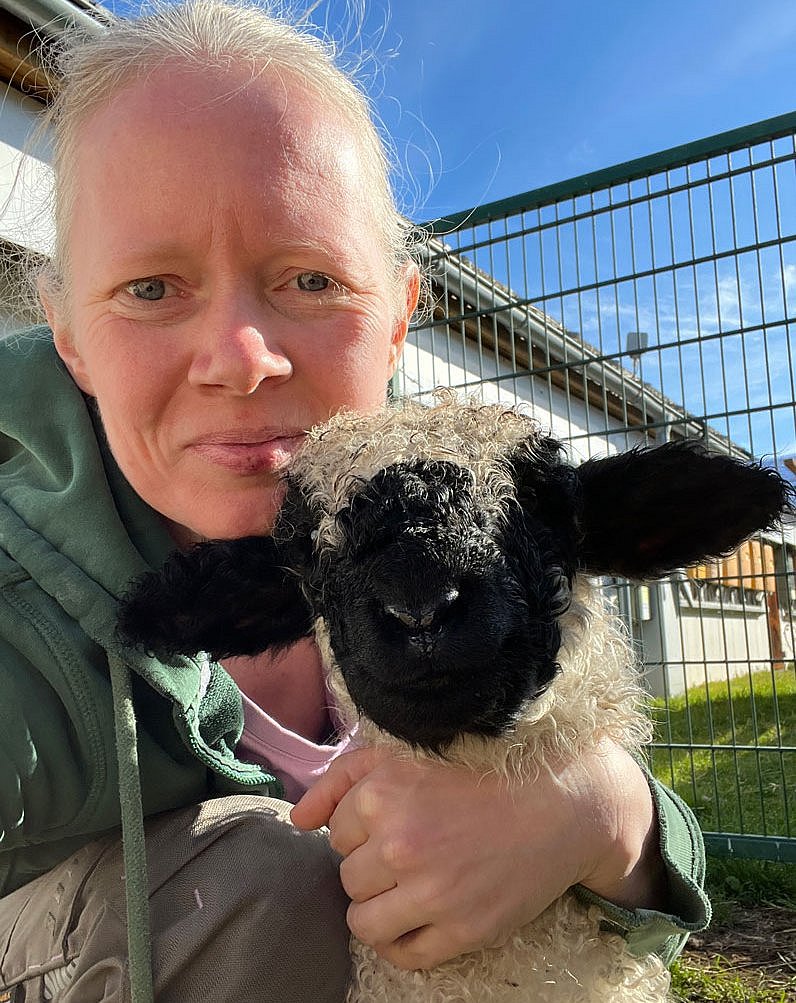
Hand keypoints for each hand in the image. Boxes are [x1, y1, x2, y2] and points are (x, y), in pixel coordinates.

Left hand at [291, 741, 665, 970]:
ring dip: (380, 905)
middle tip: (412, 849)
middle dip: (372, 866)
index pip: (336, 834)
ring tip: (412, 884)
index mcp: (383, 794)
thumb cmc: (477, 772)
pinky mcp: (462, 930)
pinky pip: (402, 954)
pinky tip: (423, 915)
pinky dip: (402, 941)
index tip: (398, 819)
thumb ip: (341, 779)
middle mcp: (400, 843)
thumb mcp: (403, 753)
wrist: (558, 802)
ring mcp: (431, 892)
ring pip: (362, 921)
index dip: (363, 829)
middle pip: (347, 877)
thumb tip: (297, 820)